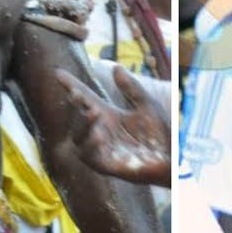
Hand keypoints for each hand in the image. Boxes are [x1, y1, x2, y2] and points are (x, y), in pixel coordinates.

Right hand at [54, 65, 169, 185]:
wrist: (173, 158)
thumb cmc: (161, 133)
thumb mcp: (146, 105)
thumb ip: (131, 88)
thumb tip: (116, 67)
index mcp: (109, 115)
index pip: (85, 98)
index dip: (72, 85)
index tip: (58, 72)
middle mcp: (101, 131)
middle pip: (78, 116)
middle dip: (75, 105)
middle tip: (77, 93)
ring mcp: (103, 149)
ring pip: (79, 138)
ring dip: (83, 126)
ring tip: (93, 113)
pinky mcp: (107, 165)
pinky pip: (90, 157)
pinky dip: (90, 146)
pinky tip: (99, 135)